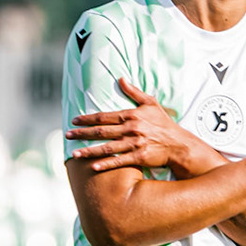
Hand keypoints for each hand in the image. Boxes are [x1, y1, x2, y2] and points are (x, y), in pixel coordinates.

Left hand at [67, 78, 215, 175]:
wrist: (178, 144)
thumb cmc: (164, 123)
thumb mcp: (150, 103)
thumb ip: (134, 91)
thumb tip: (121, 78)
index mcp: (131, 115)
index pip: (103, 116)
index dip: (87, 118)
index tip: (74, 120)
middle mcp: (130, 128)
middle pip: (101, 131)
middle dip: (82, 133)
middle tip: (67, 135)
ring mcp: (134, 143)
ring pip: (107, 147)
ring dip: (89, 150)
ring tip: (74, 154)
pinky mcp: (139, 157)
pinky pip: (119, 161)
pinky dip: (106, 164)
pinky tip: (93, 167)